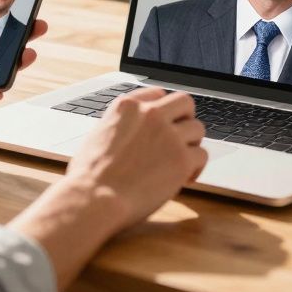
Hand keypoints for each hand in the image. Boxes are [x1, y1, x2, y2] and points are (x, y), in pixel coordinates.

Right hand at [64, 88, 207, 230]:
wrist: (95, 197)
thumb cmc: (89, 174)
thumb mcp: (98, 133)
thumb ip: (120, 125)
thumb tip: (131, 132)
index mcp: (127, 106)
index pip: (158, 94)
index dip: (163, 109)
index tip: (165, 122)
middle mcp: (150, 114)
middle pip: (184, 102)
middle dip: (186, 118)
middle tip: (182, 136)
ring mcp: (168, 135)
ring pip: (197, 128)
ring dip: (192, 144)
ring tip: (182, 160)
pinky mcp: (181, 159)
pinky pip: (202, 155)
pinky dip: (196, 167)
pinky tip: (186, 177)